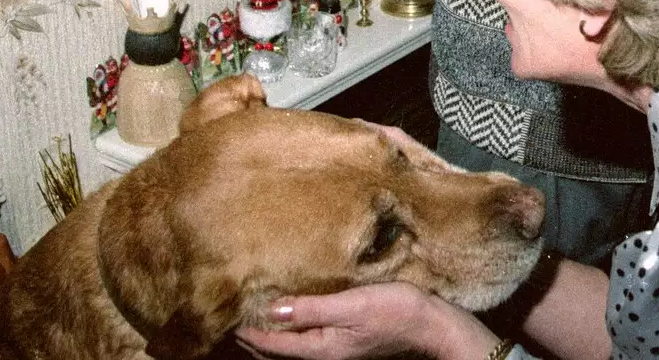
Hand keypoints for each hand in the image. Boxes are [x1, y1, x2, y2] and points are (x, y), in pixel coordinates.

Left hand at [236, 282, 495, 359]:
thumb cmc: (396, 312)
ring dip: (272, 333)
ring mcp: (336, 349)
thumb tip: (270, 310)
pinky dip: (292, 329)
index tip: (225, 314)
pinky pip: (307, 338)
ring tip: (254, 313)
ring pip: (292, 346)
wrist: (433, 326)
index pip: (271, 344)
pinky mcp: (346, 341)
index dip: (247, 330)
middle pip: (277, 351)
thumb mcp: (351, 306)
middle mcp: (324, 354)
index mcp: (320, 349)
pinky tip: (293, 312)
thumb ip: (310, 309)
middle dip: (254, 336)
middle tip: (232, 314)